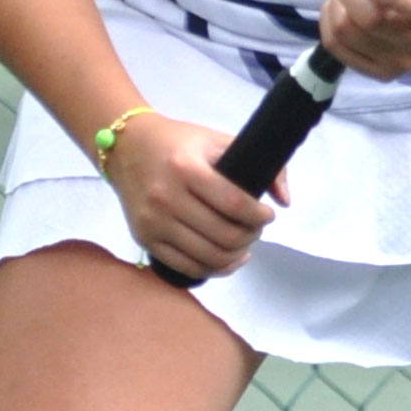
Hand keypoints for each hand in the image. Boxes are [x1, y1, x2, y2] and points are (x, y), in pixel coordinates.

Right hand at [100, 109, 282, 281]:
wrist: (126, 147)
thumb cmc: (178, 142)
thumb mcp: (218, 141)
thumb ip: (259, 165)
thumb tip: (284, 201)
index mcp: (186, 168)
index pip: (233, 203)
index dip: (258, 216)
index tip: (267, 215)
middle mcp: (166, 197)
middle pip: (223, 235)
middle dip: (250, 236)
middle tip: (256, 229)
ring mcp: (153, 222)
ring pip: (208, 257)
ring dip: (235, 256)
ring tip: (244, 246)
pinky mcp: (144, 239)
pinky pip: (186, 267)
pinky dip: (213, 269)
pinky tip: (226, 259)